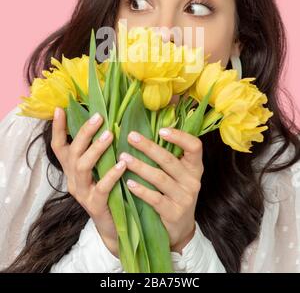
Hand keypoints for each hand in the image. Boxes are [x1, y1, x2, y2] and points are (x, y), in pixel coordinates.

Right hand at [51, 107, 126, 257]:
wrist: (113, 227)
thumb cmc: (108, 191)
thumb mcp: (99, 168)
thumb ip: (98, 149)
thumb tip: (107, 120)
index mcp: (71, 168)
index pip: (58, 146)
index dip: (58, 128)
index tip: (60, 109)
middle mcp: (73, 179)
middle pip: (72, 152)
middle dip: (84, 132)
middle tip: (99, 116)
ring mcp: (82, 193)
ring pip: (83, 166)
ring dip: (96, 149)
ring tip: (110, 135)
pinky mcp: (95, 205)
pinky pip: (101, 187)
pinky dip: (111, 174)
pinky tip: (122, 164)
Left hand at [118, 127, 202, 253]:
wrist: (180, 228)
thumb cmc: (175, 192)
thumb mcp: (179, 174)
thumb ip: (170, 155)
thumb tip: (148, 128)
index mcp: (195, 167)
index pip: (195, 146)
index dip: (180, 137)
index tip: (161, 130)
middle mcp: (192, 181)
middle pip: (170, 160)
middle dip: (148, 147)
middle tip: (131, 136)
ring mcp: (184, 198)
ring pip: (160, 178)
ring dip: (140, 166)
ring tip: (123, 157)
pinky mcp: (173, 213)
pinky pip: (155, 199)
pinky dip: (141, 190)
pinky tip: (128, 183)